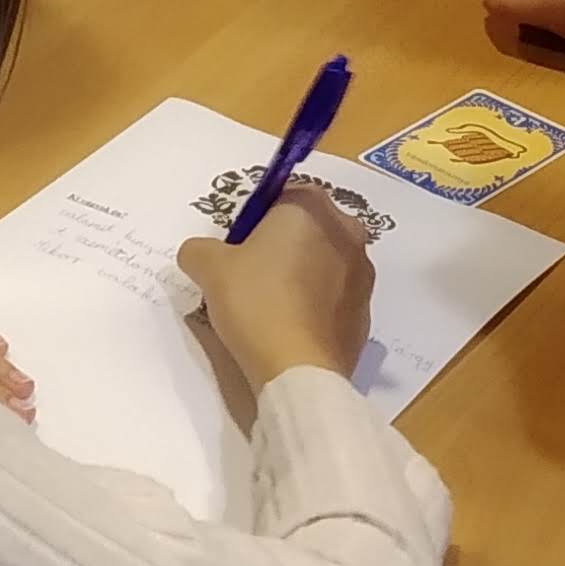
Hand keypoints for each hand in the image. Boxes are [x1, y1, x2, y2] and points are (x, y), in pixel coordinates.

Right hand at [176, 184, 376, 386]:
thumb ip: (199, 249)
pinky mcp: (366, 311)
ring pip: (322, 262)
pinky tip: (289, 328)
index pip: (280, 196)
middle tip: (248, 277)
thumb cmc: (256, 303)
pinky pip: (334, 298)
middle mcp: (347, 231)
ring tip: (268, 307)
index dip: (254, 220)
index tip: (237, 248)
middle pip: (305, 228)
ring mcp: (363, 273)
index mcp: (311, 207)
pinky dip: (314, 305)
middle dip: (280, 246)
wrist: (299, 370)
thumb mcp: (209, 268)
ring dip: (300, 275)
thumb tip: (200, 253)